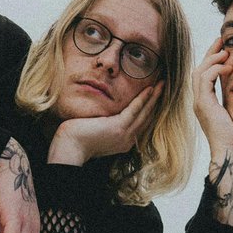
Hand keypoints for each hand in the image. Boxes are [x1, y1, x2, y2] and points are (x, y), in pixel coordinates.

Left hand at [47, 81, 163, 165]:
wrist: (69, 148)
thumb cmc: (76, 140)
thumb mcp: (95, 131)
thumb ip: (104, 125)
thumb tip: (104, 116)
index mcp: (123, 142)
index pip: (140, 123)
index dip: (149, 109)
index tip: (154, 96)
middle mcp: (127, 140)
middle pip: (146, 117)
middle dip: (155, 102)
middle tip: (163, 87)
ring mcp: (124, 134)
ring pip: (144, 112)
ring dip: (154, 97)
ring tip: (161, 84)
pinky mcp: (119, 127)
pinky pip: (135, 110)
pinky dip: (144, 98)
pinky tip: (150, 88)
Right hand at [193, 37, 232, 156]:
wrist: (231, 152)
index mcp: (206, 102)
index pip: (205, 74)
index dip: (212, 59)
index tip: (224, 47)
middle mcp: (199, 100)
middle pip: (199, 69)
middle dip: (210, 53)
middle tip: (222, 40)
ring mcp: (199, 102)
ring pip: (199, 71)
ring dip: (212, 59)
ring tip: (225, 51)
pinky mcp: (203, 104)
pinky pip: (205, 79)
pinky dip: (215, 70)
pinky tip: (228, 66)